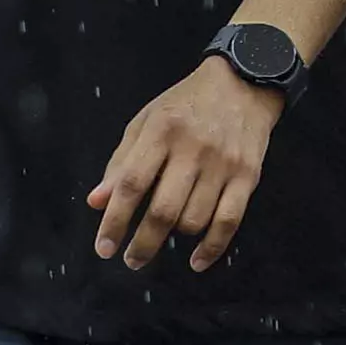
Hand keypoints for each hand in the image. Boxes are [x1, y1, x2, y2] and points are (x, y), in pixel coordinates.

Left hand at [87, 57, 283, 272]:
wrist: (243, 82)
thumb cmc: (186, 104)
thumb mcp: (146, 122)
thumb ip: (121, 162)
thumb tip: (97, 202)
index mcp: (161, 132)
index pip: (131, 184)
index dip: (114, 220)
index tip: (104, 248)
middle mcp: (193, 149)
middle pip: (163, 210)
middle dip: (143, 243)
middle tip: (131, 260)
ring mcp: (223, 164)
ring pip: (194, 219)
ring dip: (174, 237)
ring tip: (164, 235)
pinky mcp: (248, 175)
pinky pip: (229, 221)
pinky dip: (212, 247)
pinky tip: (197, 261)